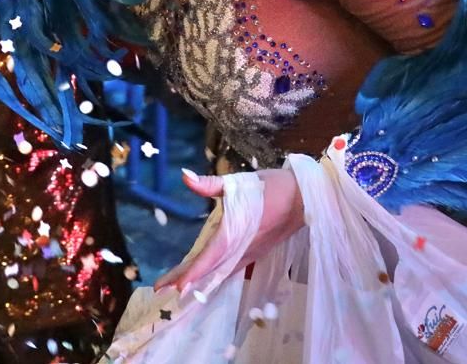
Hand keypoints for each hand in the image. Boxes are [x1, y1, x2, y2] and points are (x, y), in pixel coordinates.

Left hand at [154, 167, 303, 296]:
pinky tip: (207, 277)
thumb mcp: (240, 182)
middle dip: (186, 279)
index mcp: (235, 233)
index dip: (192, 272)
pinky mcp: (255, 252)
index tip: (175, 286)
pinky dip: (213, 275)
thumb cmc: (272, 188)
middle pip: (210, 270)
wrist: (305, 198)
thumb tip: (185, 177)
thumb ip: (210, 183)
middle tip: (161, 289)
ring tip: (176, 284)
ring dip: (198, 278)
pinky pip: (230, 269)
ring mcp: (250, 254)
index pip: (210, 257)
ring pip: (219, 271)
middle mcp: (242, 249)